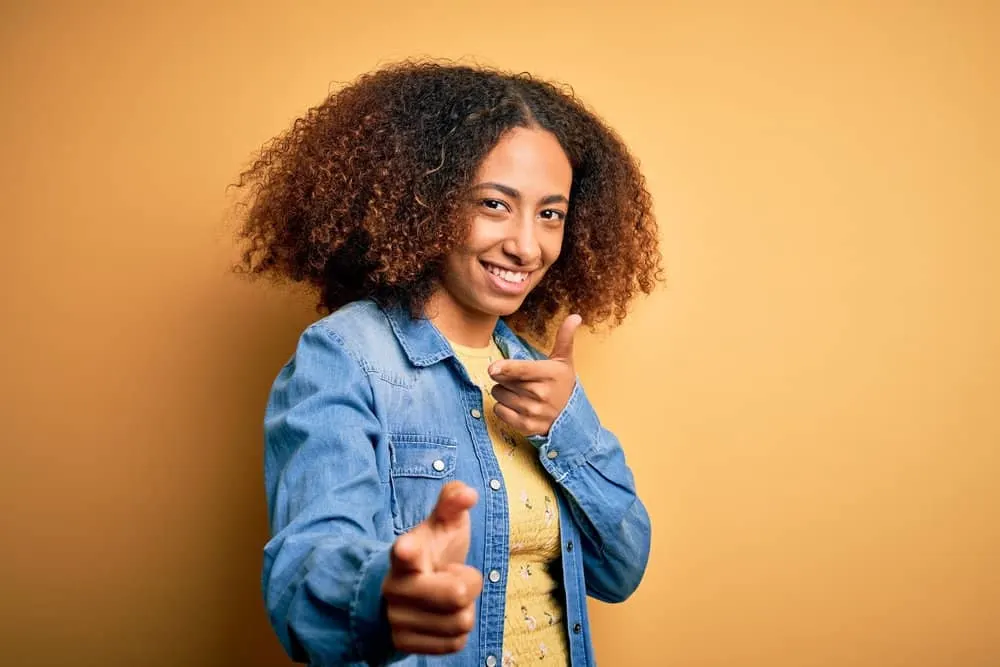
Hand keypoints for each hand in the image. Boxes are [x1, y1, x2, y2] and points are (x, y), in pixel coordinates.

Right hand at [382, 481, 482, 654]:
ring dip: (465, 609)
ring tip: (448, 596)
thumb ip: (453, 501)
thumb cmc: (433, 550)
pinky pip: (455, 644)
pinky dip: (457, 631)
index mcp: (404, 551)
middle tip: (457, 576)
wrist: (410, 587)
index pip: (404, 551)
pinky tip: (443, 617)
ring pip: (460, 622)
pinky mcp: (404, 644)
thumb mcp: (444, 523)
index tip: (406, 549)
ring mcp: (396, 618)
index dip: (408, 550)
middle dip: (470, 583)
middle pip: (458, 594)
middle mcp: (394, 586)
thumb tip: (468, 493)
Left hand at [488, 314, 581, 436]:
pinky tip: (516, 406)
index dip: (505, 368)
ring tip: (520, 393)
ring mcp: (533, 412)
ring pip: (499, 395)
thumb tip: (575, 316)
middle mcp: (541, 394)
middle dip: (505, 377)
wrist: (571, 418)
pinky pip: (499, 411)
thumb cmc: (562, 385)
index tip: (492, 369)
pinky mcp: (525, 426)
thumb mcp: (564, 361)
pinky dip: (503, 408)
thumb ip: (564, 338)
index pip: (522, 370)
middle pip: (505, 380)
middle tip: (520, 380)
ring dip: (503, 392)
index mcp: (550, 374)